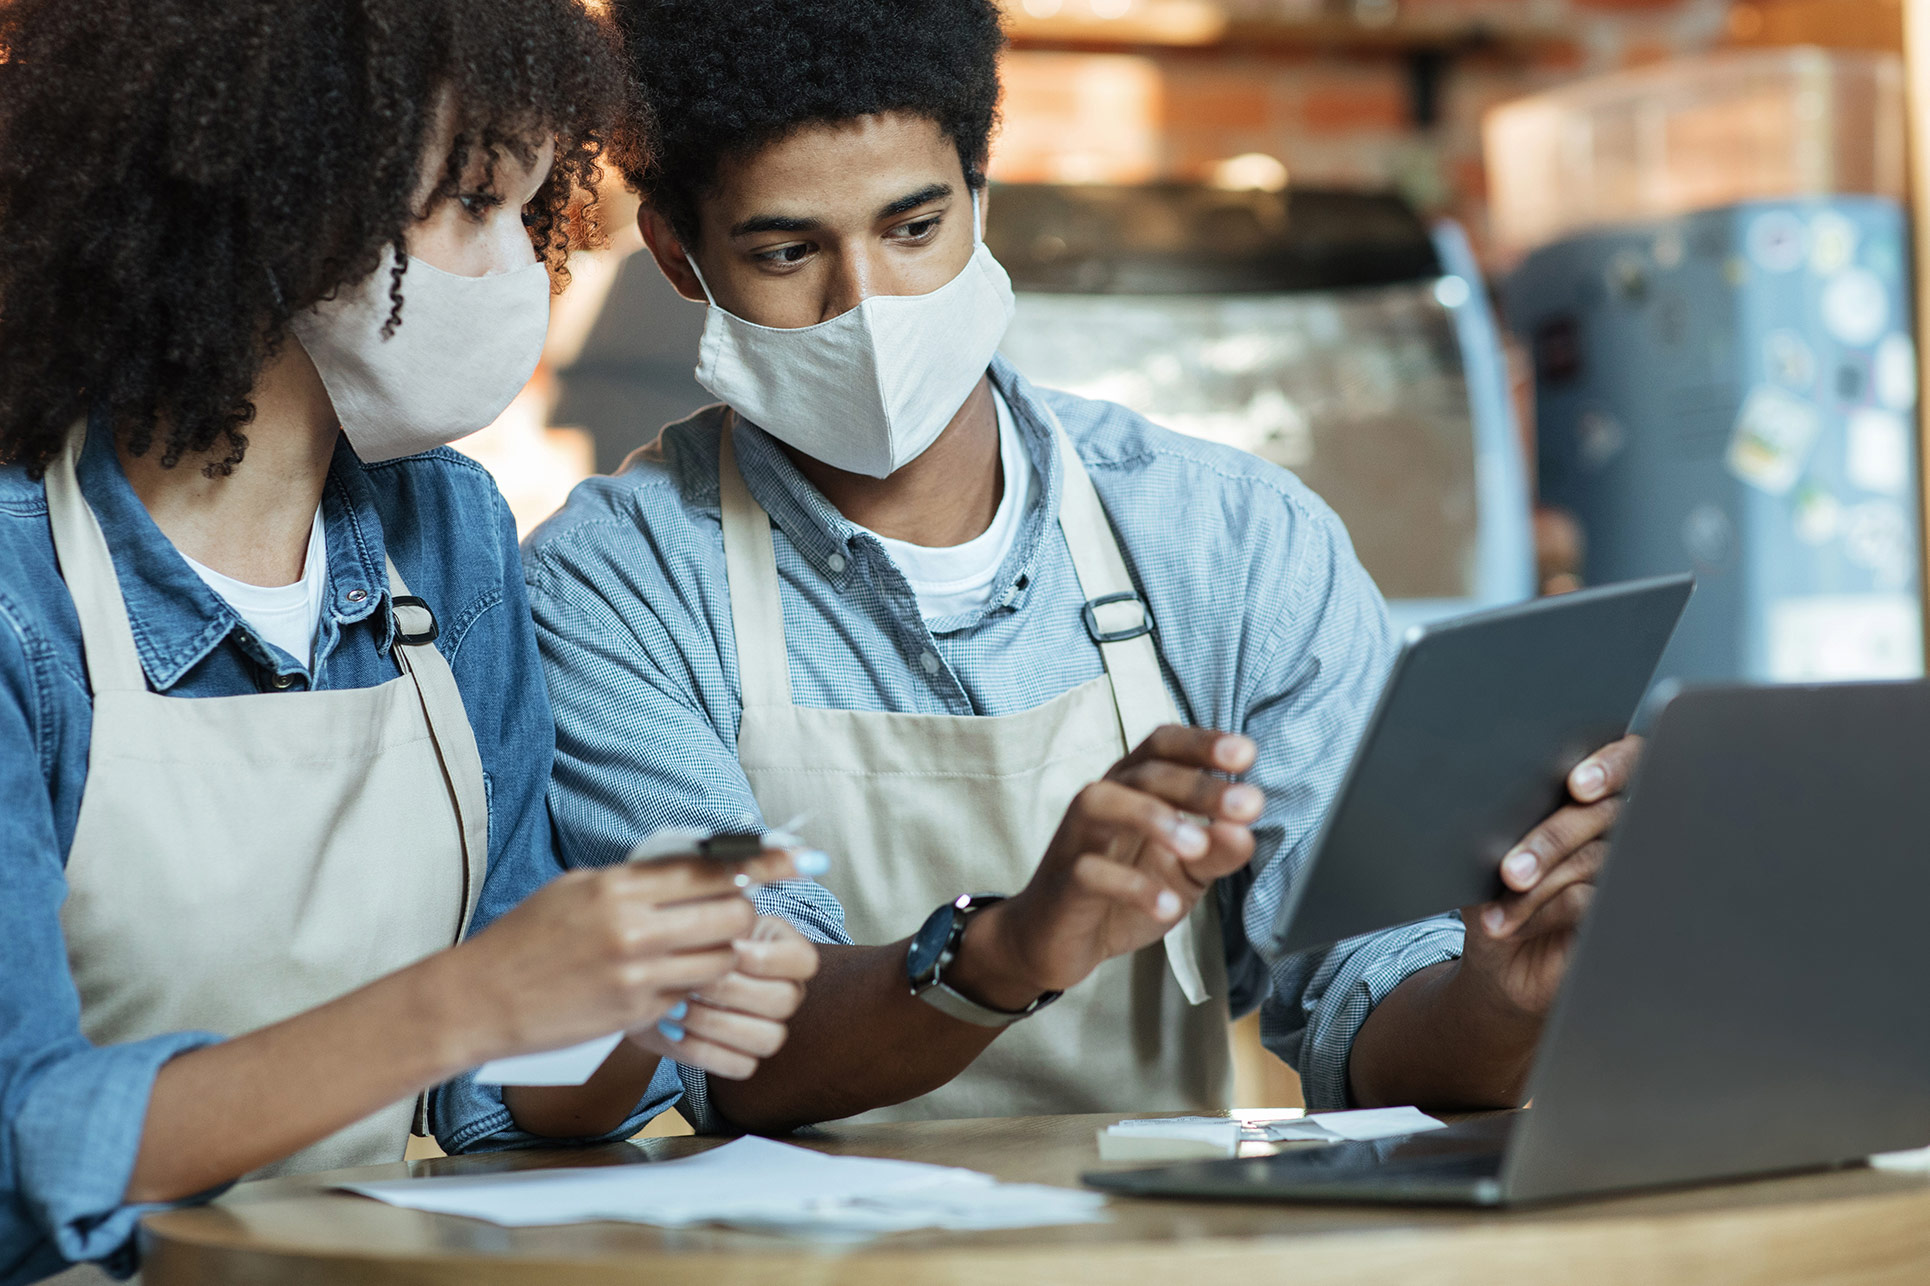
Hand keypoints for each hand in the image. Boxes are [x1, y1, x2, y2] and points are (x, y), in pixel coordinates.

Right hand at [449, 851, 797, 1064]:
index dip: (761, 862)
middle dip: (743, 913)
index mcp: (619, 887)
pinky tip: (667, 979)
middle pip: (732, 914)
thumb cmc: (526, 938)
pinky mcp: (637, 1014)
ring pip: (721, 959)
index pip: (709, 868)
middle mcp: (634, 929)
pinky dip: (690, 985)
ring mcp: (638, 976)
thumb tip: (693, 866)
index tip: (797, 857)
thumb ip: (636, 880)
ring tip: (701, 948)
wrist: (480, 999)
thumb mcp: (577, 889)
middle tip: (735, 914)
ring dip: (723, 953)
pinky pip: (690, 994)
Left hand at [631, 915, 819, 1079]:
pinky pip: (741, 1066)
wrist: (646, 975)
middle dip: (732, 990)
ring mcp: (768, 1027)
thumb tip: (742, 878)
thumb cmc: (679, 936)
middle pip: (785, 1001)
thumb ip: (723, 898)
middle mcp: (786, 990)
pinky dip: (704, 1050)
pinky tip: (675, 1029)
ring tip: (676, 1004)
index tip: (732, 949)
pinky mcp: (744, 1059)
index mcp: (786, 949)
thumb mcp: (699, 909)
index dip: (768, 959)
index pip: (805, 961)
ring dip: (716, 1021)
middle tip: (692, 978)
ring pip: (768, 1038)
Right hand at [953, 726, 1262, 1005]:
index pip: (1163, 746)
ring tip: (1198, 846)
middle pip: (1145, 772)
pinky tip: (1168, 905)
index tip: (1246, 754)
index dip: (1202, 743)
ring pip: (1102, 802)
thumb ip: (1216, 853)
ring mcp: (1077, 838)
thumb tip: (1247, 832)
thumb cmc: (1121, 892)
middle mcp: (1102, 800)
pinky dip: (1131, 887)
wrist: (1055, 940)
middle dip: (1198, 786)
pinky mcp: (1062, 881)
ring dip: (1153, 817)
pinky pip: (1089, 872)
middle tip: (1248, 804)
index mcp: (1134, 788)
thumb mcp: (1184, 873)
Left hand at [1458, 735, 1643, 1017]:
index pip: (1619, 761)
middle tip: (1512, 872)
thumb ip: (1494, 824)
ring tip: (1494, 914)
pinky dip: (1543, 913)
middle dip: (1550, 841)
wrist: (1500, 967)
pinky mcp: (1621, 914)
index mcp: (1584, 799)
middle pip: (1602, 814)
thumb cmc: (1493, 900)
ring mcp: (1621, 874)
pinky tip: (1511, 925)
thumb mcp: (1483, 860)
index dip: (1609, 765)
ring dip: (1536, 887)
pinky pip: (1591, 901)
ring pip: (1592, 860)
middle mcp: (1611, 831)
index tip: (1577, 784)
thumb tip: (1483, 802)